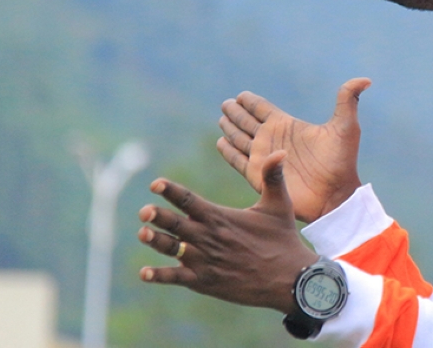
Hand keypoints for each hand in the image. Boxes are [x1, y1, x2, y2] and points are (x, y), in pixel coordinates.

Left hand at [137, 151, 317, 312]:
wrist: (290, 279)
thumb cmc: (284, 240)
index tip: (155, 183)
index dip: (172, 191)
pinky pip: (177, 278)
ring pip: (174, 249)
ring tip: (142, 233)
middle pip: (178, 224)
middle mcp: (210, 238)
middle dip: (159, 216)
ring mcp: (205, 261)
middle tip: (144, 211)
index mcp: (221, 218)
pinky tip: (144, 273)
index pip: (190, 201)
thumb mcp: (279, 205)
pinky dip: (160, 276)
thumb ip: (273, 177)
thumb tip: (280, 151)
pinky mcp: (205, 282)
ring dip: (157, 242)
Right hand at [217, 78, 370, 222]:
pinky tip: (222, 143)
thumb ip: (348, 100)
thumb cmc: (342, 162)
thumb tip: (366, 79)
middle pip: (248, 121)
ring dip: (230, 128)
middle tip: (226, 104)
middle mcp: (273, 139)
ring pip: (240, 138)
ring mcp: (264, 157)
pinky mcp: (258, 175)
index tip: (241, 95)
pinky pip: (238, 160)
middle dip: (236, 112)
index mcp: (287, 125)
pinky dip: (229, 151)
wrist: (335, 195)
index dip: (251, 101)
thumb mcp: (346, 127)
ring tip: (222, 118)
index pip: (262, 109)